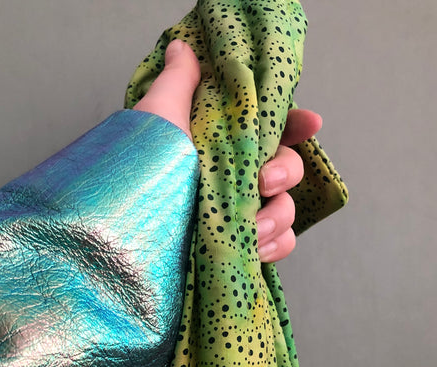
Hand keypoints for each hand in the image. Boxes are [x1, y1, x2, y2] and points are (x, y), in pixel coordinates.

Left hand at [134, 39, 320, 262]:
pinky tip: (256, 247)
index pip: (270, 130)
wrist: (125, 229)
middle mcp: (233, 180)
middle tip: (263, 182)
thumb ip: (178, 82)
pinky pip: (277, 246)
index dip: (295, 125)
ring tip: (252, 228)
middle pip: (287, 169)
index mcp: (221, 146)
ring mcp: (236, 217)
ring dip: (278, 217)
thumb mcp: (158, 116)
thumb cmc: (140, 170)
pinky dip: (274, 247)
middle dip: (285, 172)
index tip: (311, 122)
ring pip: (285, 211)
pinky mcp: (236, 248)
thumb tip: (181, 48)